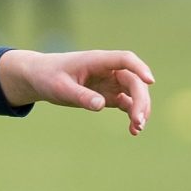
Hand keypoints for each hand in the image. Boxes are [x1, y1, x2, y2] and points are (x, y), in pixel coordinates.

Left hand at [0, 48, 155, 134]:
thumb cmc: (48, 77)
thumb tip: (101, 105)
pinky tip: (133, 130)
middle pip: (134, 81)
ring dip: (140, 109)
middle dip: (141, 100)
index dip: (140, 68)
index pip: (125, 60)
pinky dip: (132, 115)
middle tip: (138, 121)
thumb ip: (80, 95)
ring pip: (135, 93)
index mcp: (97, 61)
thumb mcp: (60, 88)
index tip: (150, 82)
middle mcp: (108, 70)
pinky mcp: (109, 95)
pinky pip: (127, 104)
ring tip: (137, 129)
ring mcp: (110, 82)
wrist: (39, 78)